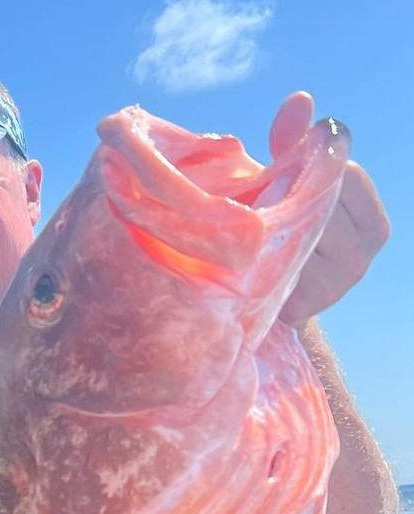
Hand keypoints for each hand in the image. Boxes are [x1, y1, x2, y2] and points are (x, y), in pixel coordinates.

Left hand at [272, 92, 389, 325]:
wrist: (254, 305)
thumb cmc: (276, 234)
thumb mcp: (286, 186)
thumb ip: (295, 144)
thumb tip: (300, 99)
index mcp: (373, 224)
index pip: (349, 177)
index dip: (310, 170)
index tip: (280, 173)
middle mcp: (363, 256)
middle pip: (321, 207)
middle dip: (284, 200)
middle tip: (256, 204)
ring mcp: (336, 284)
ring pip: (295, 235)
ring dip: (267, 230)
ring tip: (251, 233)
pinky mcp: (304, 306)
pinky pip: (273, 266)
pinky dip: (256, 257)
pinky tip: (248, 260)